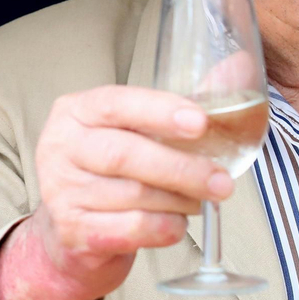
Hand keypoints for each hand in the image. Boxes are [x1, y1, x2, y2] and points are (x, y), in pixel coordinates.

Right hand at [0, 85, 233, 299]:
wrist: (75, 233)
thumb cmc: (111, 173)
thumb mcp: (135, 131)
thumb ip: (182, 104)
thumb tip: (238, 66)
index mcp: (75, 112)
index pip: (116, 104)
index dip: (159, 111)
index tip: (200, 121)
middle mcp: (60, 148)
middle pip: (125, 155)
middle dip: (182, 168)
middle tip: (222, 181)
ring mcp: (61, 192)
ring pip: (134, 195)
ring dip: (179, 201)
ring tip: (200, 200)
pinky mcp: (73, 232)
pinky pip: (131, 229)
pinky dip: (164, 228)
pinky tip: (176, 223)